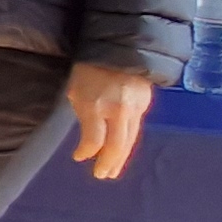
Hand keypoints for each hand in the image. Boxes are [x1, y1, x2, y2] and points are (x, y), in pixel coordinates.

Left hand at [66, 62, 154, 180]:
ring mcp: (135, 107)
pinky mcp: (145, 103)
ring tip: (113, 170)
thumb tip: (89, 142)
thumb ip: (83, 115)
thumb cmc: (89, 68)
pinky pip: (136, 127)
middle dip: (109, 163)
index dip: (86, 153)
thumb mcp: (76, 90)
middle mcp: (118, 109)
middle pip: (117, 145)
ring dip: (121, 157)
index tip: (79, 157)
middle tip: (102, 175)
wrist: (120, 46)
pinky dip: (128, 141)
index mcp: (96, 105)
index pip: (94, 140)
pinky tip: (122, 149)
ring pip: (130, 139)